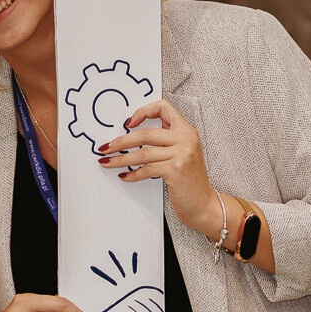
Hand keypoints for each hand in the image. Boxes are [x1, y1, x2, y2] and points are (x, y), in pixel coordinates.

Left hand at [98, 99, 215, 233]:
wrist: (204, 204)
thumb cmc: (189, 179)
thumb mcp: (181, 152)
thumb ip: (164, 140)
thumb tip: (131, 135)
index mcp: (186, 130)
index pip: (164, 108)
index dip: (144, 112)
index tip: (128, 123)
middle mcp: (186, 139)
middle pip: (145, 134)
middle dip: (121, 142)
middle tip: (106, 147)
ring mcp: (182, 154)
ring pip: (142, 153)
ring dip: (120, 159)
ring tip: (108, 162)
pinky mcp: (175, 169)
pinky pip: (146, 169)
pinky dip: (132, 174)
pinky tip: (125, 176)